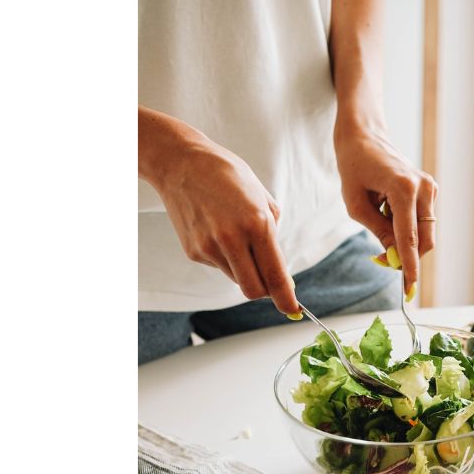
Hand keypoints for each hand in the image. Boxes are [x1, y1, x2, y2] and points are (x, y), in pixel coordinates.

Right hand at [139, 108, 299, 314]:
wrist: (181, 164)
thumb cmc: (227, 175)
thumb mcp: (261, 197)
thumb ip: (272, 232)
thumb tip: (277, 264)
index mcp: (256, 224)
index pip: (275, 275)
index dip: (286, 298)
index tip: (292, 310)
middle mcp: (232, 239)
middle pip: (254, 290)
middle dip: (266, 291)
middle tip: (271, 280)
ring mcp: (209, 247)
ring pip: (237, 279)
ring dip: (245, 269)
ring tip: (238, 238)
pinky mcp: (193, 251)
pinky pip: (219, 266)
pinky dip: (226, 257)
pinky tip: (218, 231)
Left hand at [334, 124, 436, 295]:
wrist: (365, 135)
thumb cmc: (354, 166)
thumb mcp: (356, 204)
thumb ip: (378, 231)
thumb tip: (394, 257)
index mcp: (403, 188)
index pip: (409, 237)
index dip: (409, 265)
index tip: (410, 287)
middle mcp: (423, 187)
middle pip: (424, 239)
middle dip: (408, 256)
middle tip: (383, 260)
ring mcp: (430, 188)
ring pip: (424, 232)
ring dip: (405, 240)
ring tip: (378, 223)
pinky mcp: (430, 189)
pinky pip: (422, 221)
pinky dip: (407, 227)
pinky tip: (387, 211)